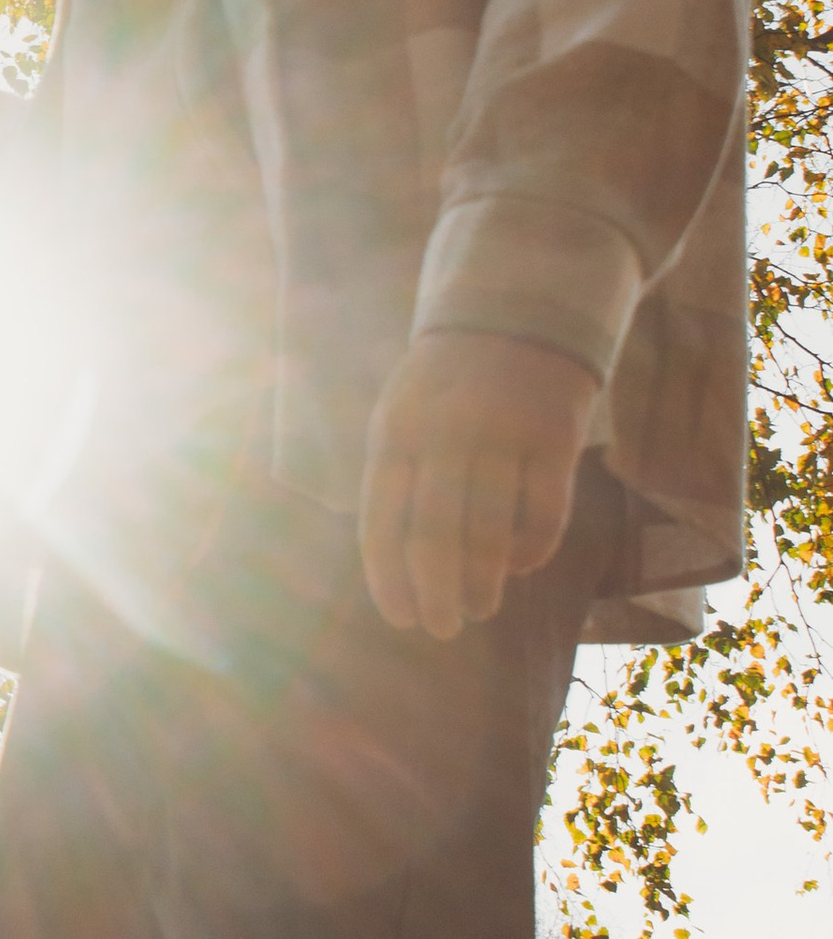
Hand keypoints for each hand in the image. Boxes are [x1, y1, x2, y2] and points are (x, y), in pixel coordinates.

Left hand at [358, 330, 598, 640]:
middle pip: (435, 536)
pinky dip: (531, 551)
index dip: (389, 579)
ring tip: (481, 607)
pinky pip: (543, 514)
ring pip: (490, 532)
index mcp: (395, 432)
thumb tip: (398, 570)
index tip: (402, 619)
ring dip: (484, 582)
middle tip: (443, 628)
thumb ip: (397, 480)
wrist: (517, 311)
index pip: (382, 521)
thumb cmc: (445, 384)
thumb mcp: (401, 415)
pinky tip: (520, 567)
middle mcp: (444, 434)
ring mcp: (502, 434)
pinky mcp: (555, 437)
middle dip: (437, 594)